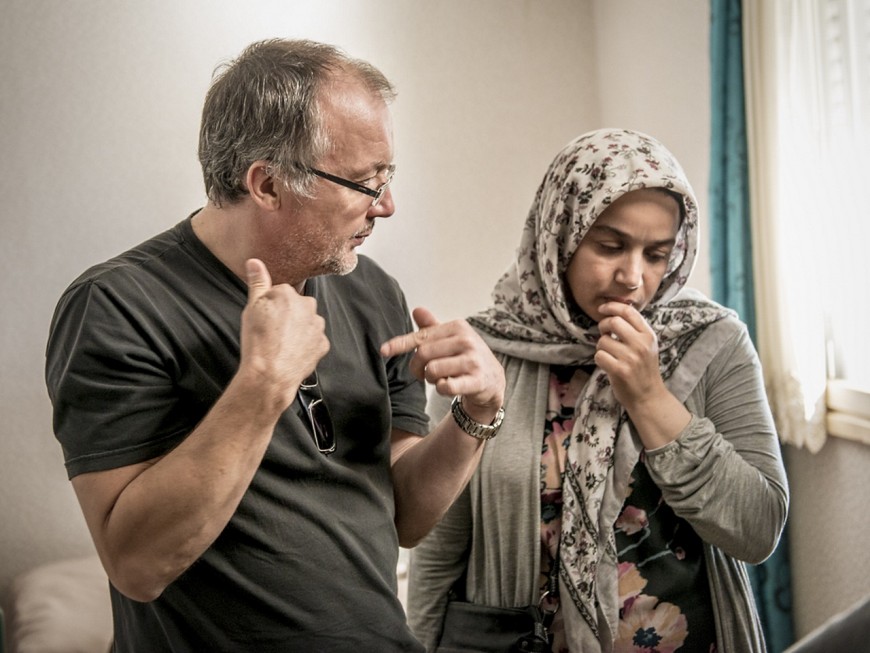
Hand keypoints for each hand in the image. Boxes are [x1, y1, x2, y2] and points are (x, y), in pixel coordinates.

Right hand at [240, 259, 328, 408]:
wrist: (270, 374)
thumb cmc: (258, 341)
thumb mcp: (251, 308)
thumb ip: (257, 282)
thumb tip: (254, 261)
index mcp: (289, 294)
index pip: (281, 292)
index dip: (270, 305)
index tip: (264, 319)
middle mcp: (308, 306)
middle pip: (297, 305)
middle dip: (288, 315)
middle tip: (272, 331)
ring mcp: (318, 326)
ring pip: (308, 322)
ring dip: (299, 329)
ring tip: (282, 342)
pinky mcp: (323, 344)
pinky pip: (315, 340)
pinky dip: (306, 345)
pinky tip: (292, 352)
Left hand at [380, 307, 504, 419]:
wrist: (493, 379)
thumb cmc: (466, 357)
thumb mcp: (451, 339)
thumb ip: (432, 328)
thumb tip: (416, 310)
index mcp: (457, 327)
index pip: (421, 336)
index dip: (399, 344)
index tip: (383, 351)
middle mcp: (466, 340)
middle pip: (423, 355)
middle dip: (418, 368)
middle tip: (424, 374)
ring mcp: (473, 360)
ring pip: (432, 371)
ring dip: (431, 380)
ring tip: (441, 378)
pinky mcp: (477, 380)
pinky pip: (445, 386)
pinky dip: (441, 389)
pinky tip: (448, 386)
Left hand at [594, 301, 667, 409]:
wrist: (648, 396)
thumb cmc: (643, 370)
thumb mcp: (647, 346)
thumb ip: (634, 330)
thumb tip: (613, 312)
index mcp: (648, 335)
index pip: (628, 311)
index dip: (612, 306)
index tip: (602, 308)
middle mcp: (641, 344)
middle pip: (613, 322)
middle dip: (603, 326)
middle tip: (604, 333)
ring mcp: (631, 357)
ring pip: (603, 340)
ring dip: (601, 347)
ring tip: (610, 355)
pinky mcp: (620, 370)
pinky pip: (599, 355)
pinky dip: (599, 359)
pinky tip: (608, 364)